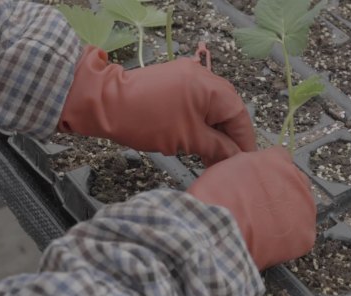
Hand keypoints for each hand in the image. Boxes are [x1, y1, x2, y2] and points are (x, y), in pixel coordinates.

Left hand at [59, 45, 255, 164]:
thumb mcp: (189, 139)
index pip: (240, 116)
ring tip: (211, 157)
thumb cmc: (148, 120)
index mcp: (213, 87)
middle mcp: (205, 76)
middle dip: (229, 138)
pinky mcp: (175, 81)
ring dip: (214, 132)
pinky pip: (197, 103)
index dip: (244, 142)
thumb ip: (218, 147)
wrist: (104, 103)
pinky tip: (197, 142)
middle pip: (228, 111)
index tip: (246, 163)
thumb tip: (235, 157)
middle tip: (227, 164)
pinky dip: (200, 123)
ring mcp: (189, 76)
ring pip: (212, 108)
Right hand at [187, 147, 315, 269]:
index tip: (259, 184)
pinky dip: (288, 241)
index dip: (268, 174)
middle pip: (294, 184)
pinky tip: (270, 243)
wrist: (220, 230)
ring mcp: (305, 208)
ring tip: (264, 229)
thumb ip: (248, 166)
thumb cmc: (217, 198)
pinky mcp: (306, 235)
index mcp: (276, 160)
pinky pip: (300, 236)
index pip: (280, 159)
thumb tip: (251, 175)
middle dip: (280, 195)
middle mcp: (296, 180)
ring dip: (286, 217)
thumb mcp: (227, 167)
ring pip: (301, 210)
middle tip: (262, 209)